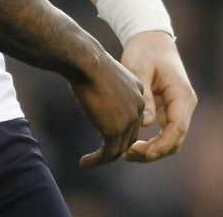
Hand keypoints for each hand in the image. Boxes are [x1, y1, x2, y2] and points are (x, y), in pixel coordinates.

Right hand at [70, 49, 145, 168]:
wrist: (86, 61)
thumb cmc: (88, 60)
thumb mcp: (105, 71)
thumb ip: (107, 84)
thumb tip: (94, 84)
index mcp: (138, 90)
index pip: (132, 115)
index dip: (119, 126)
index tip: (103, 131)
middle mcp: (138, 107)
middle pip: (128, 135)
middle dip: (114, 145)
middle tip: (99, 153)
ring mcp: (128, 120)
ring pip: (118, 148)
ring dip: (103, 158)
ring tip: (87, 162)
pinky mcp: (114, 130)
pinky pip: (107, 153)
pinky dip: (96, 160)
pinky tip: (84, 162)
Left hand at [120, 30, 196, 161]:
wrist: (150, 37)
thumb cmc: (144, 49)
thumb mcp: (140, 67)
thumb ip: (144, 95)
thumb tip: (147, 124)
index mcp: (181, 94)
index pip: (177, 128)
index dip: (162, 144)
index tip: (145, 153)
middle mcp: (184, 104)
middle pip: (175, 138)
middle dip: (155, 151)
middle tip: (128, 155)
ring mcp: (178, 107)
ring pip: (170, 138)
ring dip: (152, 148)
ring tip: (127, 153)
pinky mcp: (169, 108)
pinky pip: (164, 130)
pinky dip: (151, 139)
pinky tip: (132, 142)